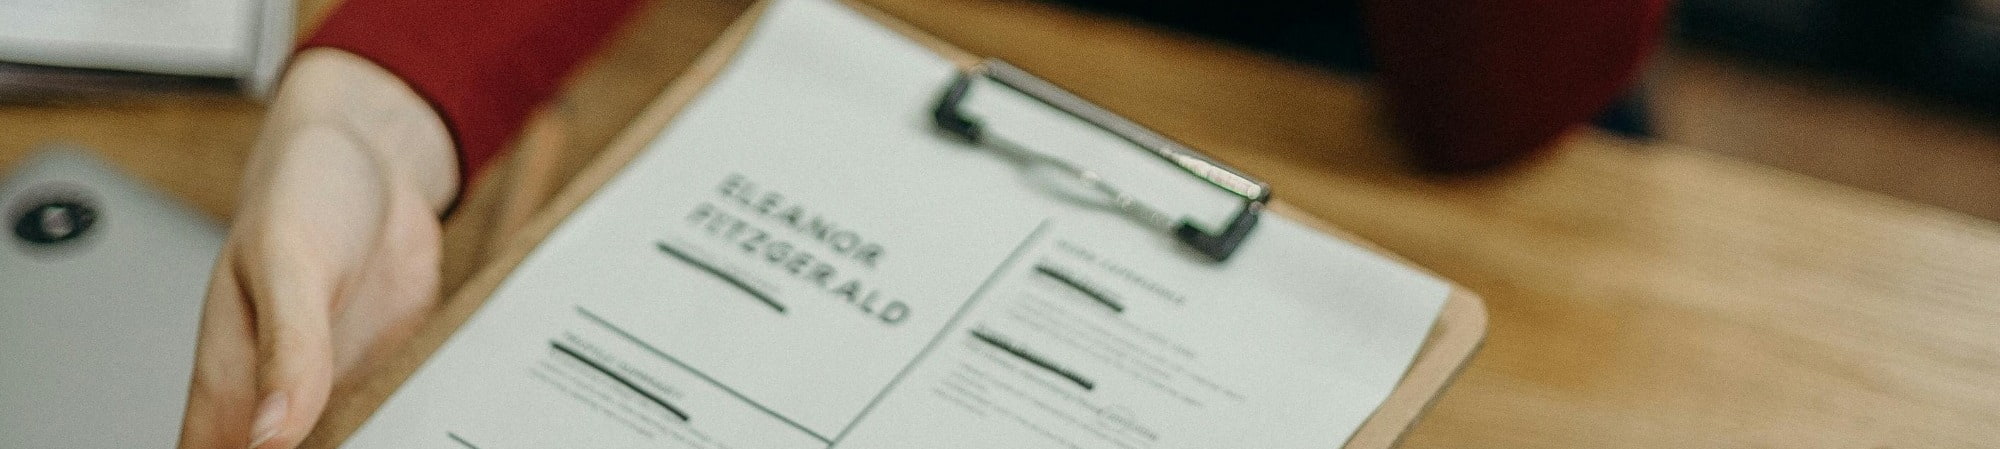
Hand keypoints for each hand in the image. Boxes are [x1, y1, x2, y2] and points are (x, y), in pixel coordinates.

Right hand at [179, 49, 458, 448]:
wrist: (376, 158)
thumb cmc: (304, 193)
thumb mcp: (289, 263)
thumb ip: (287, 350)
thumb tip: (269, 437)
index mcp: (231, 378)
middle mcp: (283, 396)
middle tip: (365, 442)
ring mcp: (341, 390)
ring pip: (352, 448)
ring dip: (377, 445)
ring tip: (404, 436)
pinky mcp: (394, 377)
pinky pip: (406, 422)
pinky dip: (421, 429)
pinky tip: (436, 427)